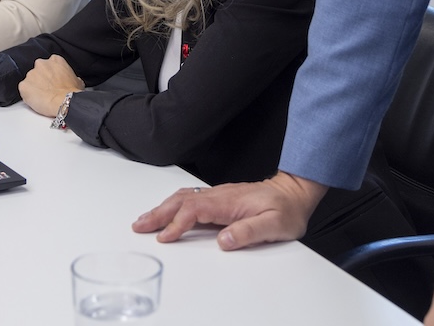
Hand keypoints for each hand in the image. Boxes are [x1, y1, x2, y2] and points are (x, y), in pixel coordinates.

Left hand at [18, 55, 84, 117]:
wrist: (64, 102)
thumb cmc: (72, 92)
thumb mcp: (77, 80)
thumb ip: (70, 76)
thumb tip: (73, 80)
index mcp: (55, 60)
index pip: (49, 65)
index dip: (51, 74)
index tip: (53, 81)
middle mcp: (41, 64)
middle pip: (38, 71)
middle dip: (41, 79)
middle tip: (47, 89)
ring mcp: (31, 74)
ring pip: (30, 80)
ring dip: (34, 87)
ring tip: (43, 97)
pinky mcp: (23, 85)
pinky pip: (24, 90)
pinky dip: (28, 95)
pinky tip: (36, 100)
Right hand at [132, 171, 328, 249]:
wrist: (294, 192)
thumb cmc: (286, 210)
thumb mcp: (275, 225)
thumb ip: (249, 232)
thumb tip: (224, 241)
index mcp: (229, 202)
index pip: (195, 210)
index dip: (178, 224)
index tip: (165, 237)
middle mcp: (219, 195)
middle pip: (181, 201)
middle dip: (158, 213)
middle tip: (139, 226)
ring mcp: (218, 195)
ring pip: (183, 198)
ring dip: (162, 208)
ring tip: (145, 220)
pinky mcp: (219, 198)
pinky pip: (190, 198)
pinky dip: (172, 205)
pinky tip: (166, 211)